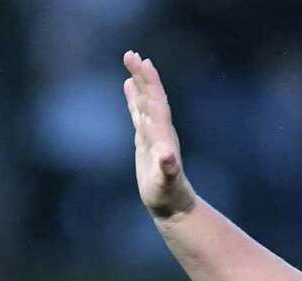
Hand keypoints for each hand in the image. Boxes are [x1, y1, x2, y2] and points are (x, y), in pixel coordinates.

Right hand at [122, 50, 193, 217]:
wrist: (172, 204)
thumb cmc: (168, 195)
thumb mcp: (166, 182)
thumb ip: (167, 168)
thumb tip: (166, 155)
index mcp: (163, 135)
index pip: (157, 103)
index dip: (152, 85)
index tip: (145, 63)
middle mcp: (159, 130)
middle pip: (151, 97)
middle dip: (142, 76)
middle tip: (131, 54)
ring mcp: (152, 134)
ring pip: (144, 101)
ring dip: (138, 81)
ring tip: (130, 58)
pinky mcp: (145, 140)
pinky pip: (138, 113)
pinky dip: (133, 98)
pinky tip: (128, 85)